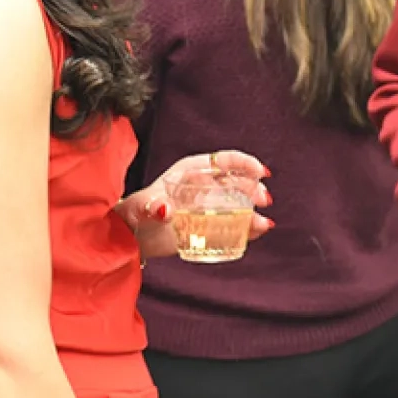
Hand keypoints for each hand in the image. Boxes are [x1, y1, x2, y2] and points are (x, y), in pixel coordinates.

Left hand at [117, 150, 274, 260]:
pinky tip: (257, 231)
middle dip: (253, 189)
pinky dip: (248, 227)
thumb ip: (151, 206)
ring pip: (239, 204)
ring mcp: (210, 206)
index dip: (245, 163)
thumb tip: (165, 210)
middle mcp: (205, 186)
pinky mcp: (211, 226)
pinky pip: (234, 224)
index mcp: (192, 171)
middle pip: (237, 182)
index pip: (224, 160)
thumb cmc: (135, 214)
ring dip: (253, 211)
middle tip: (263, 200)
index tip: (260, 171)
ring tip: (262, 224)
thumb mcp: (140, 207)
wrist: (133, 237)